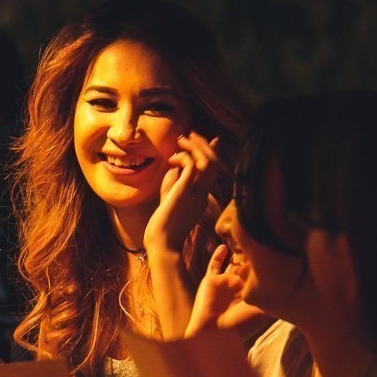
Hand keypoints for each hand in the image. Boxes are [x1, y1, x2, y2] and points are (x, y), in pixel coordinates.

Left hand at [144, 133, 219, 256]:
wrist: (162, 242)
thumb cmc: (162, 223)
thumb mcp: (169, 196)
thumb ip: (174, 178)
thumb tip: (175, 162)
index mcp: (201, 196)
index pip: (213, 170)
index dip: (213, 152)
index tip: (209, 139)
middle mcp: (203, 193)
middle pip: (215, 163)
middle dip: (204, 144)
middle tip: (190, 134)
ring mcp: (197, 192)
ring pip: (209, 161)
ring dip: (195, 146)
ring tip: (181, 140)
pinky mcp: (186, 191)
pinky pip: (193, 164)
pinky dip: (184, 156)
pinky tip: (173, 158)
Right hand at [186, 244, 271, 339]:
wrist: (216, 331)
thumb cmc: (241, 324)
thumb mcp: (263, 311)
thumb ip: (272, 297)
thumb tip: (289, 285)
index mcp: (252, 295)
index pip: (261, 274)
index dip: (266, 265)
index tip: (275, 252)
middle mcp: (239, 287)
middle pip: (248, 266)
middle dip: (254, 256)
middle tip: (261, 241)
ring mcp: (225, 283)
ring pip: (233, 264)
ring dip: (238, 254)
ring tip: (245, 240)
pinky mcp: (211, 280)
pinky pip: (214, 264)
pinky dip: (218, 255)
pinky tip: (223, 246)